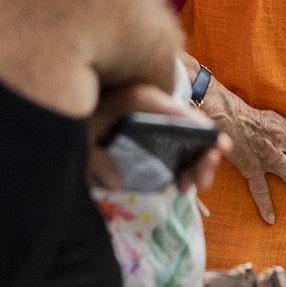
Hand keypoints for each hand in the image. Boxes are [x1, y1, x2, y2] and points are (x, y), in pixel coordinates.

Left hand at [86, 83, 228, 194]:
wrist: (67, 103)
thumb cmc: (77, 118)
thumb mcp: (81, 137)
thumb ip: (95, 159)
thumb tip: (116, 182)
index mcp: (141, 99)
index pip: (180, 113)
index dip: (203, 130)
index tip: (218, 150)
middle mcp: (155, 106)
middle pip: (191, 127)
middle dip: (203, 155)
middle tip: (202, 182)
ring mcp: (155, 120)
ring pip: (188, 140)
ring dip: (195, 163)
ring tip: (188, 187)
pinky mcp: (152, 133)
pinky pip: (177, 146)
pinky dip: (184, 164)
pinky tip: (180, 184)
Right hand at [201, 80, 285, 223]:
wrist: (223, 115)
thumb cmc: (238, 110)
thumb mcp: (265, 113)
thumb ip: (277, 123)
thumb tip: (283, 131)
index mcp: (282, 125)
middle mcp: (280, 141)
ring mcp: (267, 156)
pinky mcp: (252, 167)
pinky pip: (261, 190)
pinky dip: (266, 204)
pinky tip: (271, 218)